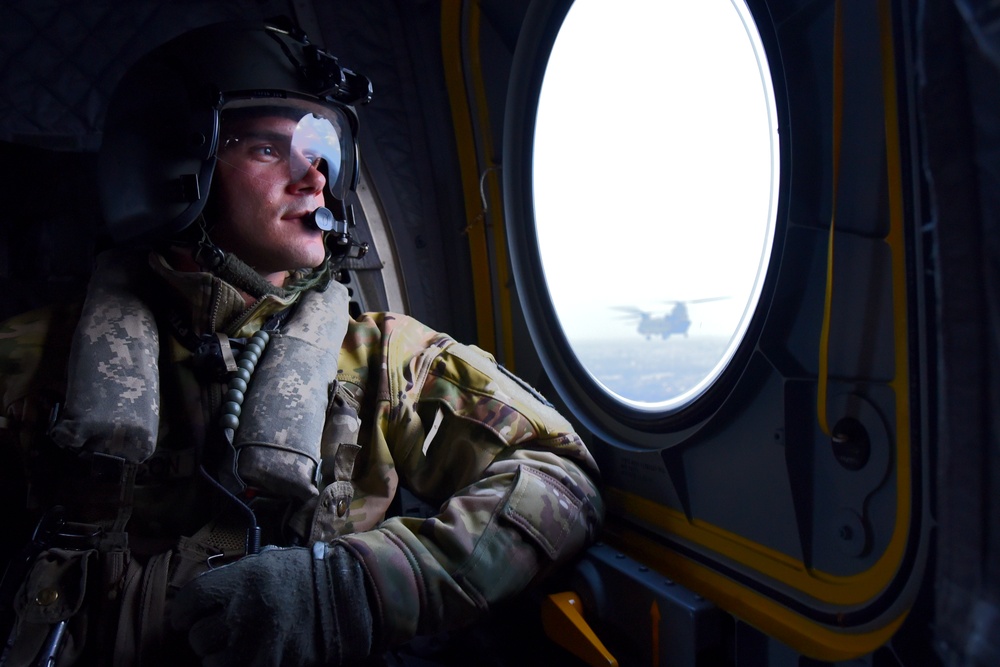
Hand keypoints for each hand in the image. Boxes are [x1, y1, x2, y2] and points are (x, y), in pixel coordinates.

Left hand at [170, 543, 371, 666]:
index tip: (183, 617)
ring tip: (234, 646)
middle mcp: (243, 611)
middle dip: (203, 634)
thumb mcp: (267, 562)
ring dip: (217, 655)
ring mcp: (255, 643)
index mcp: (241, 579)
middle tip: (217, 630)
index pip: (190, 599)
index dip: (181, 611)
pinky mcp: (268, 665)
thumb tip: (203, 596)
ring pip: (210, 661)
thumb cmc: (302, 577)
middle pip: (197, 635)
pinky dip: (236, 666)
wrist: (342, 599)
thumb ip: (233, 577)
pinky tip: (246, 657)